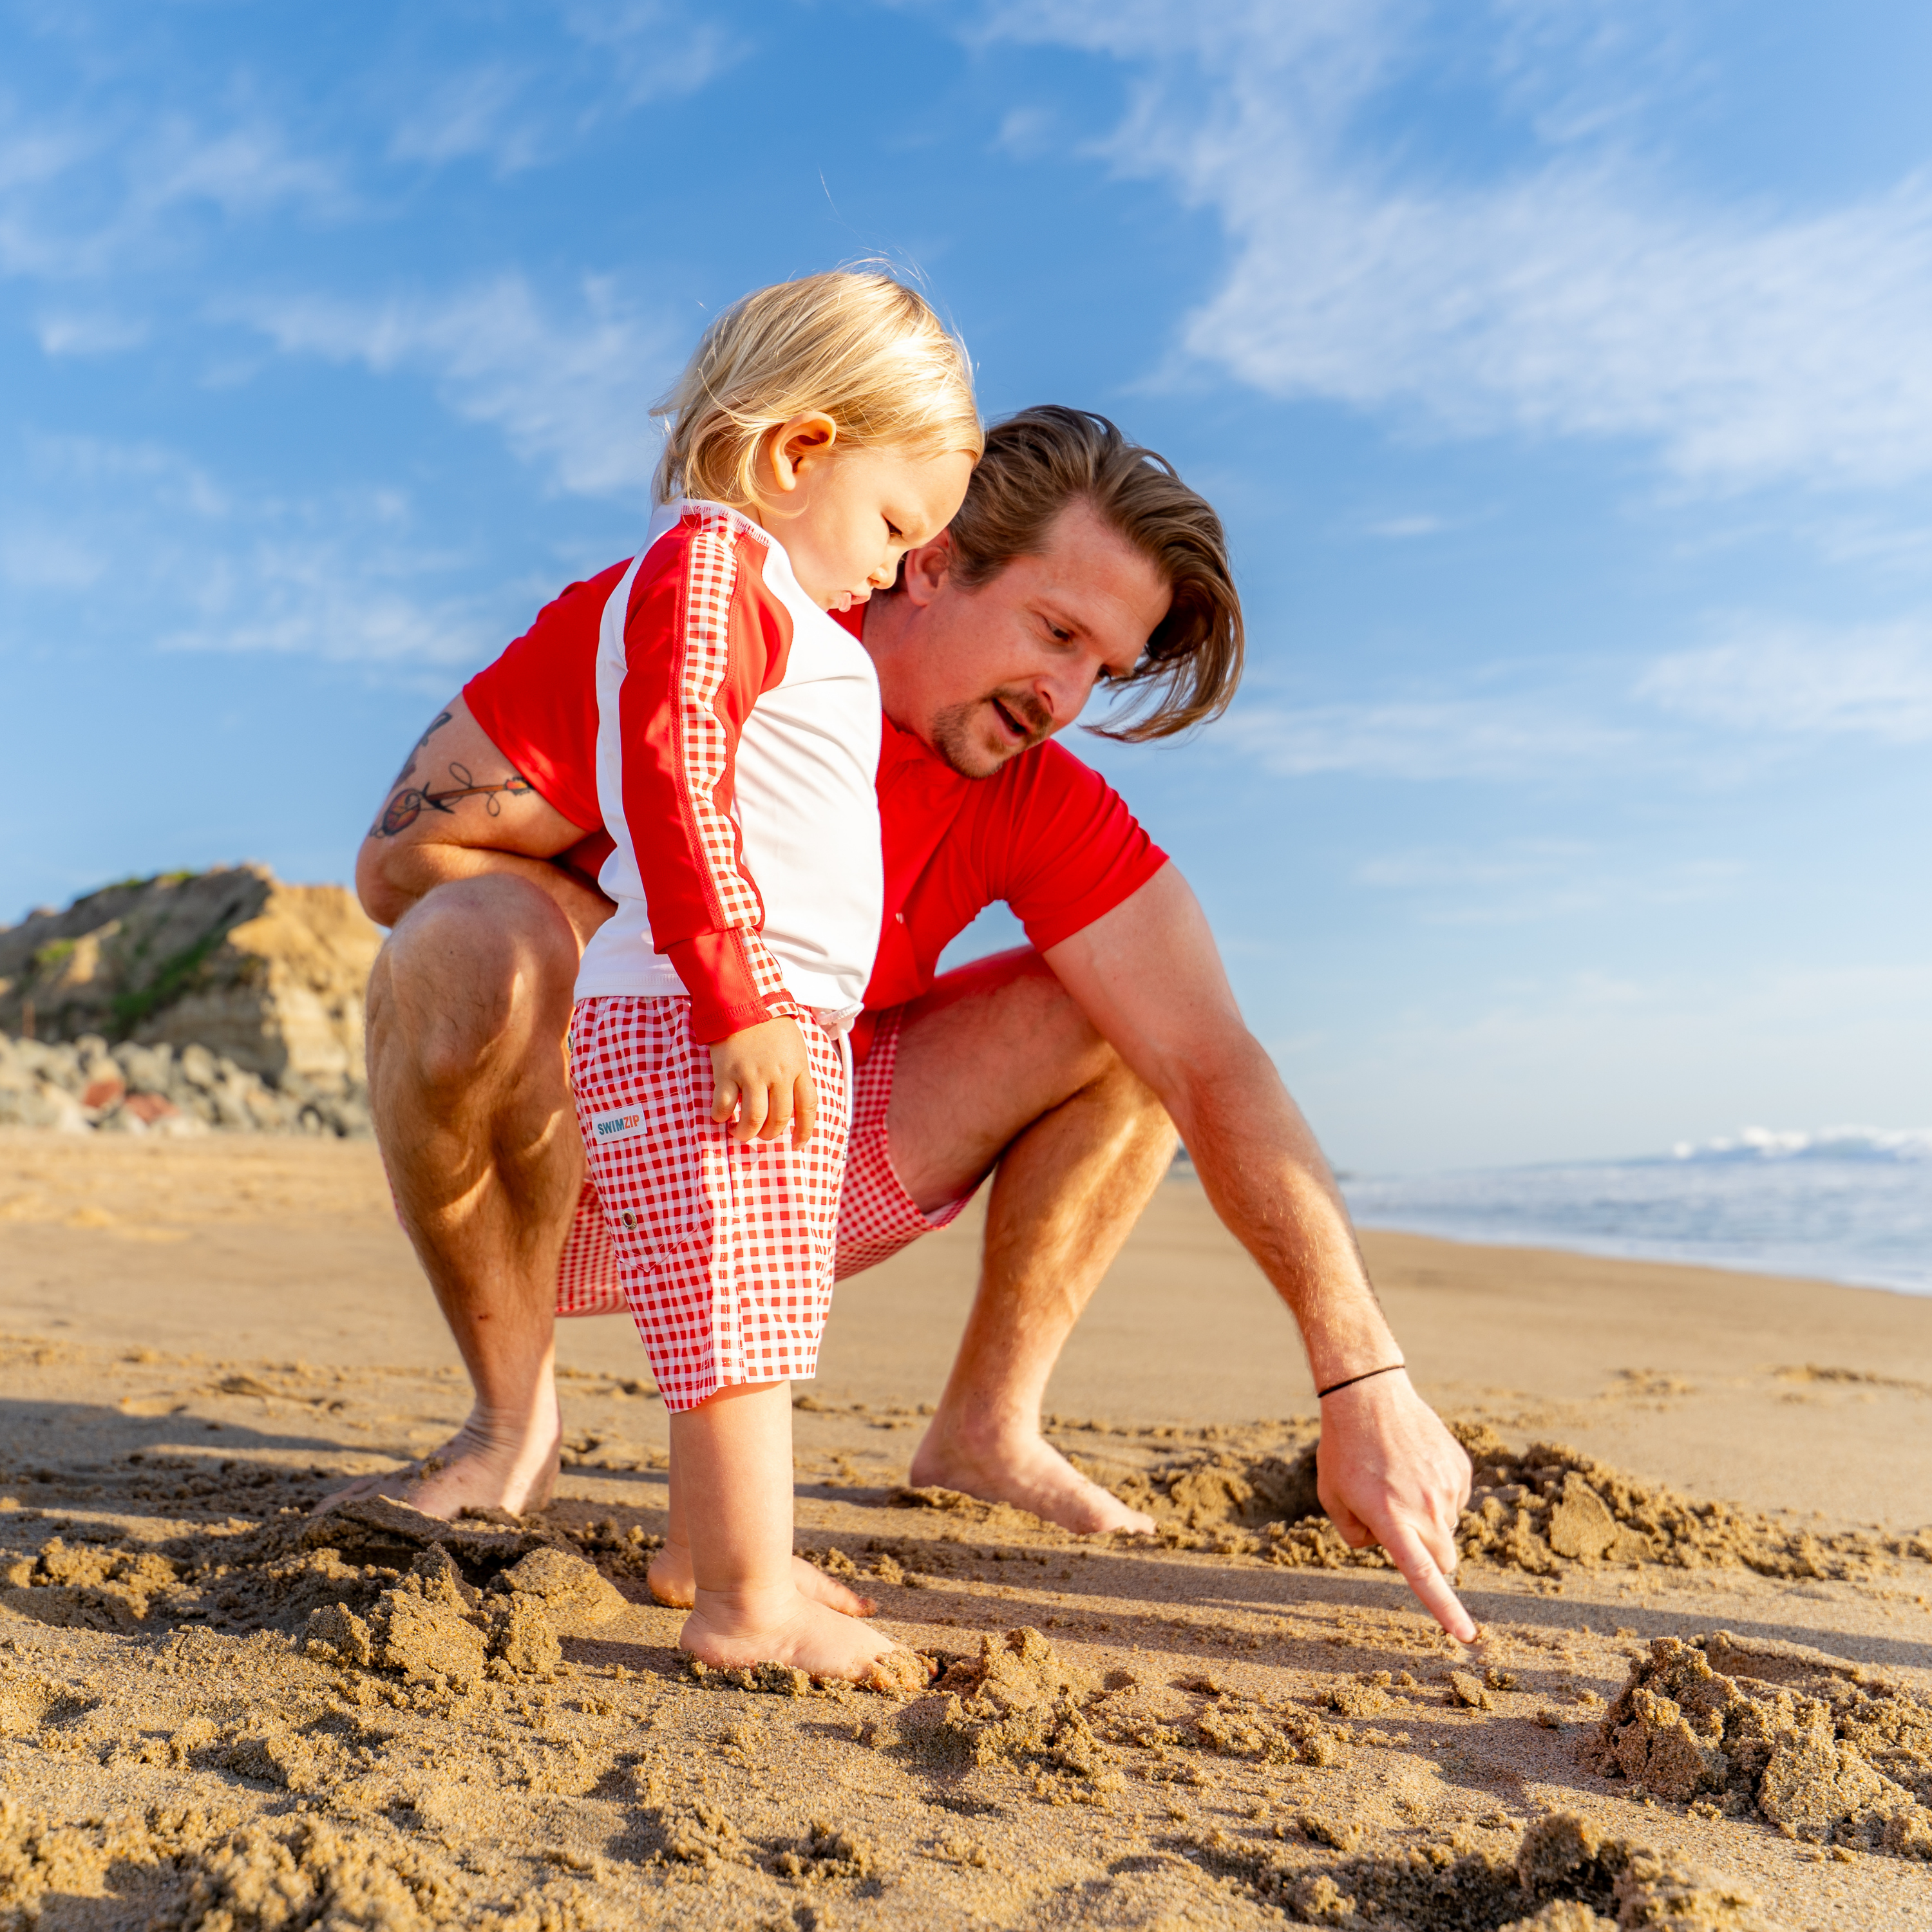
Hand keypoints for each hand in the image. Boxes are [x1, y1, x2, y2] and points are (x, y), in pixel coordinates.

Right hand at [709, 1018, 816, 1144]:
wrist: (744, 1001)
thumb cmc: (771, 1025)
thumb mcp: (796, 1048)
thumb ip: (797, 1074)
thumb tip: (794, 1105)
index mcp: (797, 1069)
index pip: (807, 1107)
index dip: (804, 1131)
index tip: (798, 1145)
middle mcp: (777, 1075)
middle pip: (779, 1119)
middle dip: (770, 1135)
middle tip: (761, 1136)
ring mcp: (751, 1074)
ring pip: (753, 1119)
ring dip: (746, 1134)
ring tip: (740, 1133)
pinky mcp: (727, 1072)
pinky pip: (724, 1106)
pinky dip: (721, 1117)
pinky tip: (721, 1117)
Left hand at [1316, 1370, 1475, 1642]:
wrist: (1369, 1394)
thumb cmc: (1343, 1448)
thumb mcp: (1333, 1497)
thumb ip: (1355, 1535)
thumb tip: (1386, 1545)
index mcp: (1392, 1521)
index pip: (1424, 1576)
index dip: (1445, 1609)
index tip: (1466, 1636)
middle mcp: (1426, 1508)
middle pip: (1443, 1561)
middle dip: (1427, 1558)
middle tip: (1399, 1526)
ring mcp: (1447, 1487)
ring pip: (1448, 1528)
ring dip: (1428, 1520)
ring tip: (1398, 1481)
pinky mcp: (1460, 1469)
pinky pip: (1455, 1499)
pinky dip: (1437, 1493)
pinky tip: (1414, 1466)